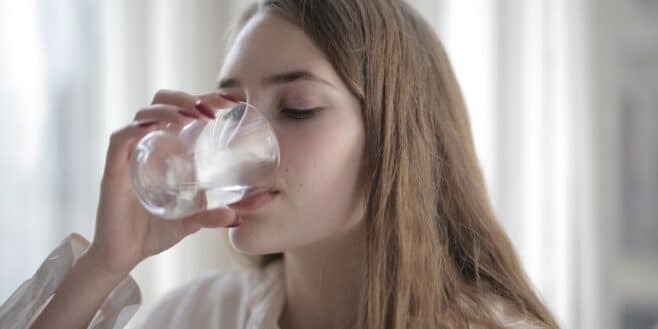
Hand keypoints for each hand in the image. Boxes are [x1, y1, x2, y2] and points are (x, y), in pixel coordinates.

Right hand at [88, 90, 238, 275]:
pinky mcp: (113, 170)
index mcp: (165, 149)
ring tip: (193, 117)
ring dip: (170, 108)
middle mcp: (147, 145)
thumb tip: (239, 216)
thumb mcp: (192, 221)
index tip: (231, 101)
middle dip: (187, 98)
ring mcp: (129, 155)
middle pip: (162, 102)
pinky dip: (138, 127)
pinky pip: (121, 138)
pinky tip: (158, 127)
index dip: (205, 98)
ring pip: (144, 113)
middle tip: (213, 111)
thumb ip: (213, 215)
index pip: (183, 110)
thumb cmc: (154, 232)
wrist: (123, 256)